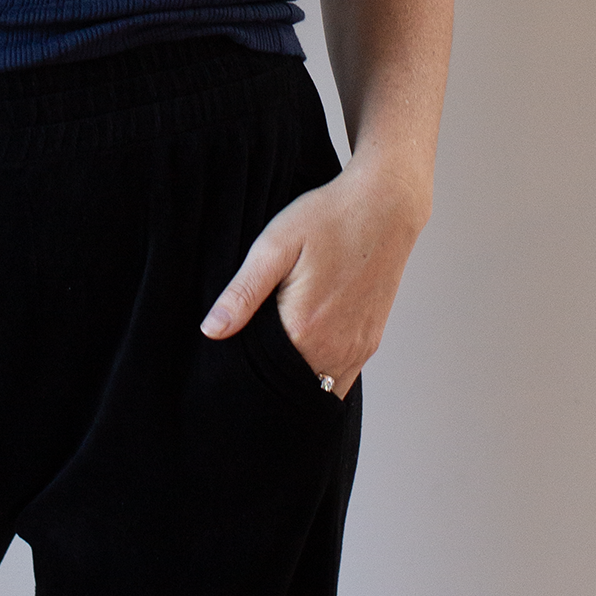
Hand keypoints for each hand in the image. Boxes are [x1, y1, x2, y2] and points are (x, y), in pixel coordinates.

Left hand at [199, 159, 425, 397]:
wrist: (384, 206)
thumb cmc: (327, 219)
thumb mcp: (274, 246)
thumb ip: (243, 293)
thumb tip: (211, 331)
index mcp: (305, 330)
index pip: (264, 378)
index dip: (243, 374)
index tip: (232, 360)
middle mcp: (335, 350)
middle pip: (292, 389)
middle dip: (268, 384)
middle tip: (249, 356)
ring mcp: (357, 350)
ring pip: (318, 389)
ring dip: (295, 381)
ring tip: (274, 352)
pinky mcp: (370, 343)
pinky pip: (340, 378)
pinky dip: (319, 373)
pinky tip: (302, 347)